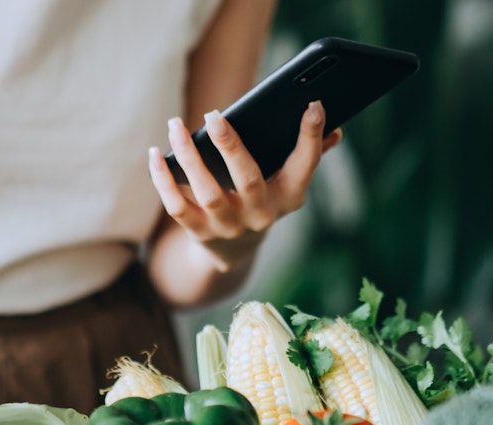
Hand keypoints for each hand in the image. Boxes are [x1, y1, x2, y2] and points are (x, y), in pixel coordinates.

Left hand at [148, 101, 342, 270]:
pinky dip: (164, 181)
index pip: (305, 166)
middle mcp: (261, 215)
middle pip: (247, 179)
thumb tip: (336, 130)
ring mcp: (229, 227)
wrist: (234, 252)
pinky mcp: (199, 233)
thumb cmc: (263, 199)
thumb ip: (308, 155)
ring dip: (189, 158)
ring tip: (175, 126)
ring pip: (207, 193)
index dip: (311, 137)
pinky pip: (177, 207)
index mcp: (289, 197)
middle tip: (214, 114)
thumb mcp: (287, 183)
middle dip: (231, 146)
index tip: (313, 105)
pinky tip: (156, 154)